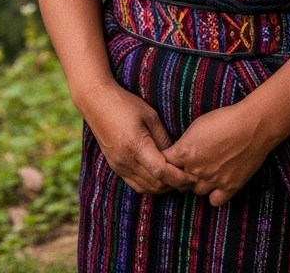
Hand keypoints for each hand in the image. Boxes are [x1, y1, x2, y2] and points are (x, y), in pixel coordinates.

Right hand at [78, 80, 194, 194]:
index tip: (192, 176)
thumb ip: (164, 138)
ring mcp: (119, 166)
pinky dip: (150, 185)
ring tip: (176, 177)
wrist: (97, 102)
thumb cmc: (126, 104)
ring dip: (163, 186)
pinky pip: (136, 185)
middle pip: (156, 184)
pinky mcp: (116, 167)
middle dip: (174, 184)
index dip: (179, 178)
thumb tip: (176, 157)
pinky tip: (159, 177)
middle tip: (188, 177)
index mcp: (136, 146)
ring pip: (146, 188)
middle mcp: (126, 160)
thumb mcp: (150, 116)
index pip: (162, 172)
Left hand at [163, 100, 271, 206]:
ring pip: (196, 191)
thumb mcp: (197, 125)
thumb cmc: (224, 119)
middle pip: (179, 180)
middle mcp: (196, 169)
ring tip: (204, 172)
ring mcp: (212, 181)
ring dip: (197, 183)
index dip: (167, 161)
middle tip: (189, 165)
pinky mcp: (229, 188)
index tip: (171, 159)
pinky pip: (214, 201)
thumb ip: (185, 143)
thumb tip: (180, 151)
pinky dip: (214, 195)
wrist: (252, 126)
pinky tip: (217, 185)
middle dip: (181, 173)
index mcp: (185, 152)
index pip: (165, 163)